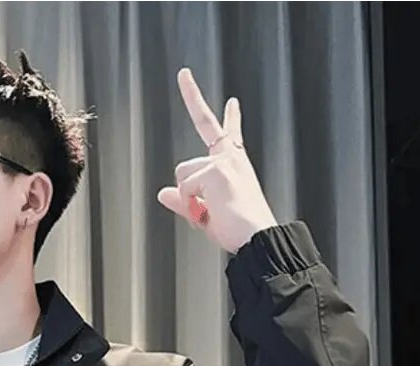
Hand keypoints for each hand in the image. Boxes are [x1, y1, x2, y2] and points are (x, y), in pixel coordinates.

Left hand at [156, 68, 278, 254]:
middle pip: (195, 143)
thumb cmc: (239, 229)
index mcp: (233, 164)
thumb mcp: (206, 214)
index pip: (229, 134)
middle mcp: (230, 157)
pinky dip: (191, 207)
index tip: (231, 101)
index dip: (229, 115)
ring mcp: (224, 160)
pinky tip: (210, 213)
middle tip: (184, 73)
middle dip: (192, 105)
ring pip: (182, 174)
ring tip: (211, 213)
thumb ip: (184, 201)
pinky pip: (185, 189)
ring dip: (188, 199)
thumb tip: (162, 193)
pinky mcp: (216, 170)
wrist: (257, 238)